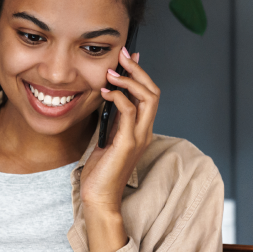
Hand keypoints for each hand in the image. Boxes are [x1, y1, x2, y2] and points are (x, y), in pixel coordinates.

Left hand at [80, 48, 159, 214]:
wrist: (100, 196)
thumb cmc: (100, 171)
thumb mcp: (107, 138)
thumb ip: (112, 119)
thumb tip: (108, 96)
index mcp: (140, 129)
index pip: (149, 94)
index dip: (140, 73)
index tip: (127, 57)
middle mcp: (144, 131)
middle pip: (153, 91)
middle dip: (138, 69)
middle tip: (123, 54)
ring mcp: (138, 137)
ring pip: (147, 98)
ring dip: (130, 80)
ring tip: (112, 71)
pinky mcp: (128, 143)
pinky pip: (129, 112)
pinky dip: (118, 96)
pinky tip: (105, 91)